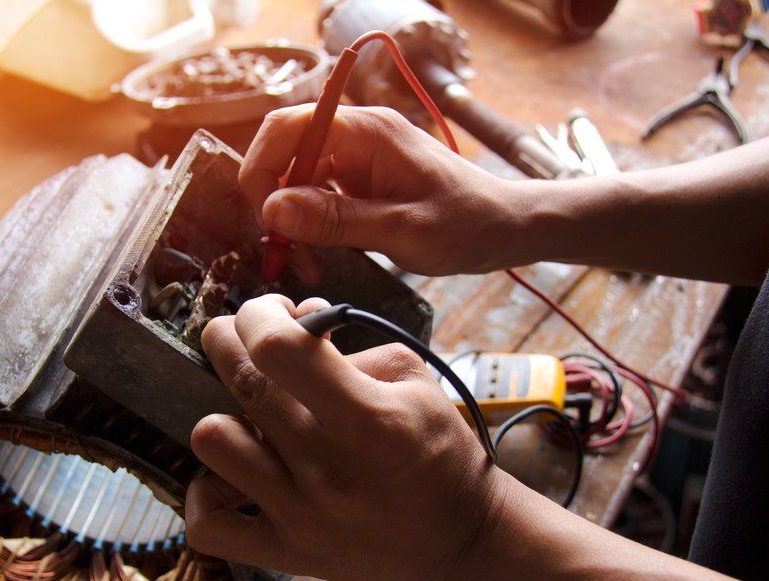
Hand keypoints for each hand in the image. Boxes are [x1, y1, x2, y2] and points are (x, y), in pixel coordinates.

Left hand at [184, 294, 505, 580]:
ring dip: (223, 414)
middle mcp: (330, 469)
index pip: (279, 348)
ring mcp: (302, 516)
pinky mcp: (285, 553)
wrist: (461, 538)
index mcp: (370, 419)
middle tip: (239, 335)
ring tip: (248, 415)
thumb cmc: (437, 450)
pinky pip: (207, 525)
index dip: (259, 313)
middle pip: (243, 382)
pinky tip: (232, 474)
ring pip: (214, 440)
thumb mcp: (415, 381)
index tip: (268, 311)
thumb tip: (294, 316)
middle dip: (228, 339)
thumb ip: (353, 343)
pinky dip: (205, 495)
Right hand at [239, 105, 532, 275]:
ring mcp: (357, 158)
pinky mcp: (360, 181)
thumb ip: (336, 219)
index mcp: (366, 132)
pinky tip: (321, 256)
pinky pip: (316, 196)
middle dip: (274, 202)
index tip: (268, 221)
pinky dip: (309, 227)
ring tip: (309, 263)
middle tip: (285, 251)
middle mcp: (356, 136)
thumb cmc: (467, 225)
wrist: (506, 229)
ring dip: (291, 221)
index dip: (262, 170)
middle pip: (284, 153)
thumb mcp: (402, 230)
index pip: (287, 129)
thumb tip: (274, 209)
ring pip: (296, 179)